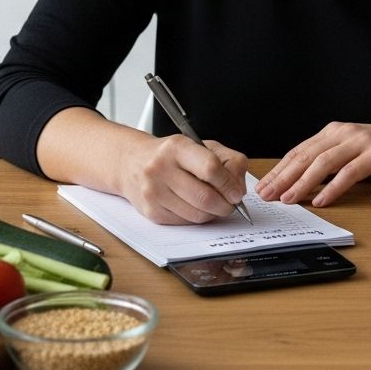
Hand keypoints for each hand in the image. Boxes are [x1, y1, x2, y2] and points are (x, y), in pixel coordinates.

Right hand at [116, 134, 248, 223]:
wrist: (132, 163)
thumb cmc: (172, 155)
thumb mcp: (202, 146)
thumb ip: (229, 161)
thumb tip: (238, 189)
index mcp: (177, 147)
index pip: (210, 168)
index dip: (229, 184)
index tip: (236, 193)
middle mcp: (161, 168)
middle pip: (205, 197)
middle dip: (225, 205)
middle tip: (230, 204)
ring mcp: (154, 191)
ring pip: (197, 214)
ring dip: (213, 214)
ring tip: (214, 205)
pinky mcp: (151, 211)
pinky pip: (185, 222)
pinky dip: (197, 218)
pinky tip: (196, 207)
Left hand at [256, 121, 370, 206]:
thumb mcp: (357, 152)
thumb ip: (334, 162)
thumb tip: (306, 184)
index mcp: (335, 131)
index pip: (300, 151)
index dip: (280, 169)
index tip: (264, 186)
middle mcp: (344, 132)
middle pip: (306, 156)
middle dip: (283, 177)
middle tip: (266, 195)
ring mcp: (361, 141)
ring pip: (323, 163)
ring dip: (302, 183)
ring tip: (288, 199)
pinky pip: (349, 172)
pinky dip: (333, 188)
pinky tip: (321, 201)